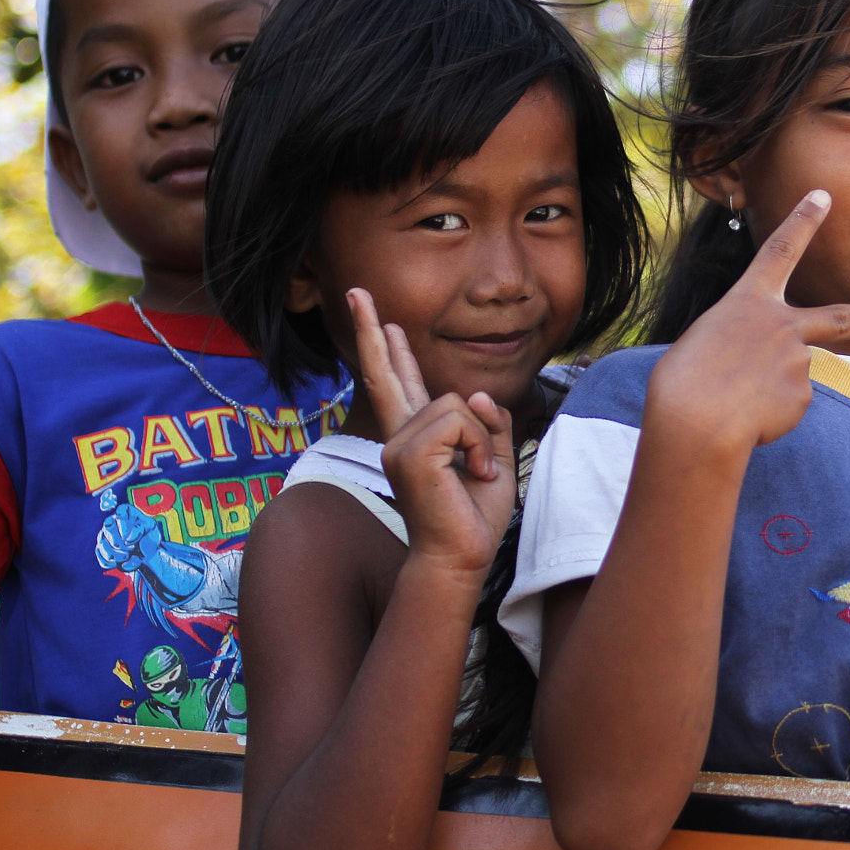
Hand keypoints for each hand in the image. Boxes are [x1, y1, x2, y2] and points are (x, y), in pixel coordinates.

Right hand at [348, 288, 513, 579]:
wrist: (460, 558)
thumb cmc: (473, 518)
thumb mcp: (491, 459)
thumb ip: (486, 421)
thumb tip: (475, 394)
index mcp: (415, 438)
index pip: (399, 385)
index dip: (391, 352)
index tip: (382, 322)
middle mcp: (398, 436)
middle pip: (385, 372)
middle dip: (370, 329)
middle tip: (357, 292)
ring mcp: (396, 443)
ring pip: (456, 403)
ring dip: (482, 439)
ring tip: (476, 475)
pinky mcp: (407, 451)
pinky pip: (460, 419)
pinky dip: (479, 446)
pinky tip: (472, 477)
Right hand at [647, 190, 849, 452]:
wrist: (695, 419)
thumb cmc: (684, 381)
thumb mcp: (709, 343)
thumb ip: (746, 344)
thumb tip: (774, 369)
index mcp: (748, 302)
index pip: (780, 251)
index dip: (802, 221)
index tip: (822, 196)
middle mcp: (781, 325)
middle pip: (840, 317)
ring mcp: (798, 359)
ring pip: (808, 374)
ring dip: (823, 384)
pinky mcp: (802, 395)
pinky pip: (789, 406)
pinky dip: (770, 415)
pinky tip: (748, 418)